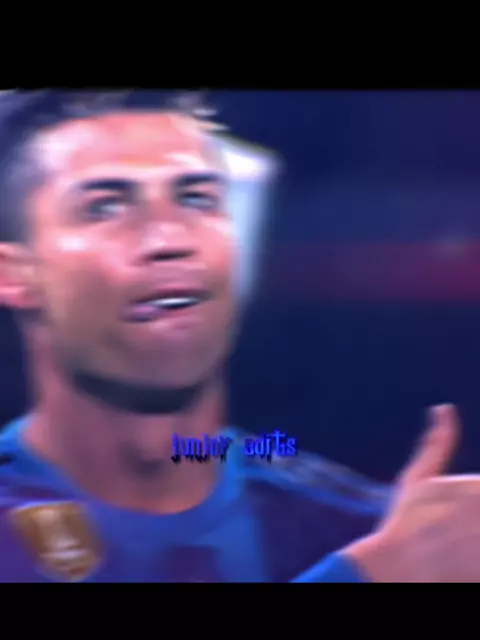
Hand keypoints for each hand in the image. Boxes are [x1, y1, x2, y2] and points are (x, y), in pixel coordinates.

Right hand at [345, 404, 479, 581]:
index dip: (473, 500)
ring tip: (460, 541)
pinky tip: (463, 560)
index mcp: (478, 487)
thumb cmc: (406, 518)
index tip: (463, 510)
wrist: (397, 564)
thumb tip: (443, 408)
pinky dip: (477, 561)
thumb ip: (438, 441)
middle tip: (458, 526)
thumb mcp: (418, 475)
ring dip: (476, 537)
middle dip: (475, 517)